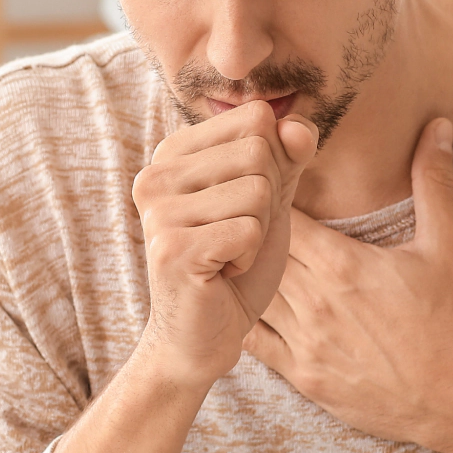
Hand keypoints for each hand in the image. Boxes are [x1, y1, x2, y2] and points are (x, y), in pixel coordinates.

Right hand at [132, 98, 319, 387]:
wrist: (204, 334)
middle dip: (268, 200)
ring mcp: (158, 210)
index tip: (243, 204)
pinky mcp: (171, 248)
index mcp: (173, 152)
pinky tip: (222, 272)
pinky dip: (249, 257)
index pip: (256, 118)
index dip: (274, 163)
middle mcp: (155, 174)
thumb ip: (288, 154)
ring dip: (258, 231)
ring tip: (228, 254)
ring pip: (257, 191)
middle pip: (258, 151)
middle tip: (236, 235)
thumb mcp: (271, 198)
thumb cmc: (236, 263)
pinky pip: (249, 230)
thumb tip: (297, 124)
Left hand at [243, 117, 452, 452]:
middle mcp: (314, 303)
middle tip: (248, 216)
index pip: (282, 216)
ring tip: (244, 257)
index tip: (270, 186)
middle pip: (260, 253)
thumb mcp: (447, 247)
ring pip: (254, 296)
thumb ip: (433, 182)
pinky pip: (256, 345)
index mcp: (342, 265)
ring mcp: (305, 344)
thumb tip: (437, 126)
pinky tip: (245, 306)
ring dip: (248, 276)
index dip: (271, 198)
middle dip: (255, 233)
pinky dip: (247, 321)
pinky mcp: (304, 379)